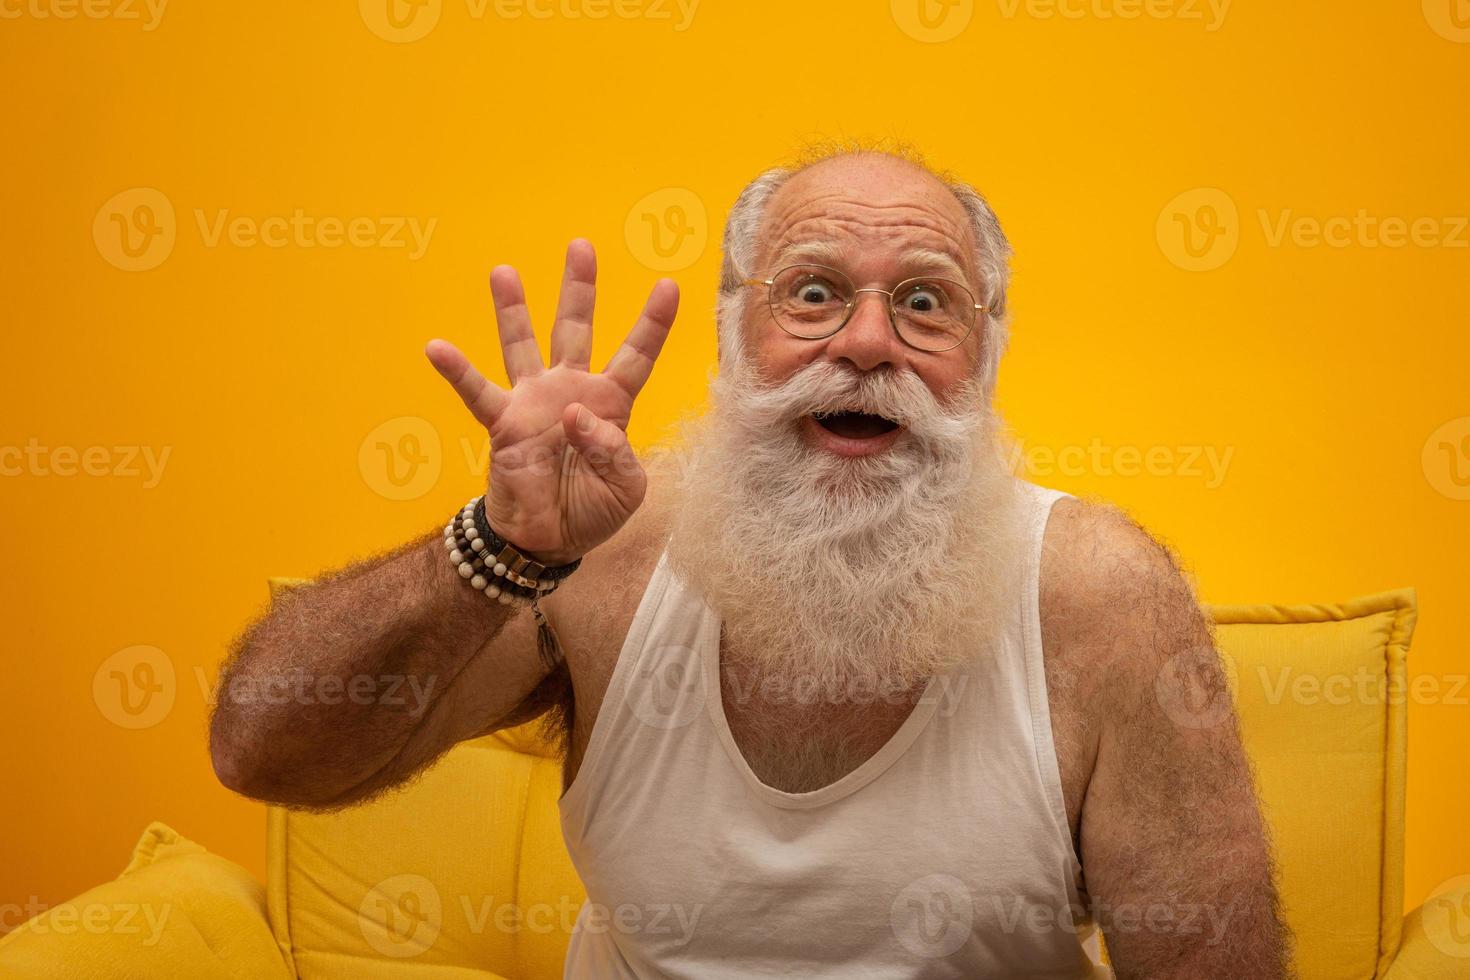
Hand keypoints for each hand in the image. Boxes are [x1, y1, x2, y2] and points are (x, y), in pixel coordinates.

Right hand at [426, 239, 677, 565]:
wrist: (547, 540)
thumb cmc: (591, 510)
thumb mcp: (625, 488)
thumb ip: (614, 451)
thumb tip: (577, 415)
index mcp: (611, 404)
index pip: (636, 355)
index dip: (652, 322)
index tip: (669, 284)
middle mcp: (571, 390)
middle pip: (577, 329)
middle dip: (578, 288)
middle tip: (581, 245)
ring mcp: (534, 402)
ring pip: (523, 345)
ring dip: (513, 309)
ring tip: (504, 271)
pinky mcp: (504, 423)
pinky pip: (478, 393)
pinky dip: (457, 371)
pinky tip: (437, 347)